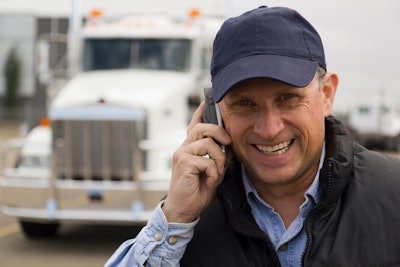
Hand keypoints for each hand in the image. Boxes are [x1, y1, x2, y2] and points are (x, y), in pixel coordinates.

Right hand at [162, 102, 231, 222]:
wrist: (184, 209)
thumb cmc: (197, 190)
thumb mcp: (214, 171)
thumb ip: (219, 156)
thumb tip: (230, 145)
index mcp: (190, 148)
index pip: (194, 125)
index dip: (201, 113)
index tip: (207, 102)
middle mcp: (184, 147)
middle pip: (203, 127)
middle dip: (220, 133)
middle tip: (229, 144)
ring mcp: (182, 154)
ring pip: (208, 143)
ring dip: (219, 160)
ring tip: (216, 174)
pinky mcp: (183, 163)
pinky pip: (207, 160)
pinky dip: (213, 173)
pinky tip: (209, 182)